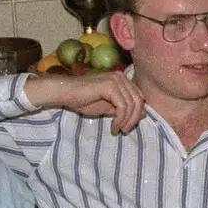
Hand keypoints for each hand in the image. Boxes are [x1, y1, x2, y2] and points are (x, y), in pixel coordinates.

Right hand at [27, 69, 145, 133]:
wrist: (65, 93)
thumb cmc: (83, 99)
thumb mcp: (108, 106)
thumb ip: (124, 109)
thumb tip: (142, 114)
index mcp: (122, 79)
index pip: (139, 97)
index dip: (137, 114)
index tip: (127, 126)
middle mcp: (121, 77)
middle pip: (138, 101)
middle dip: (134, 119)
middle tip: (125, 130)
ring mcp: (116, 79)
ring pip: (132, 105)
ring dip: (126, 121)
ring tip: (118, 129)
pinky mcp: (110, 86)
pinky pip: (122, 106)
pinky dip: (120, 119)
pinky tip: (113, 126)